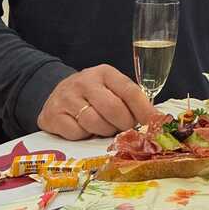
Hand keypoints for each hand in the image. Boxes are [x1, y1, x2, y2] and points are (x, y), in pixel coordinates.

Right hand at [37, 65, 159, 140]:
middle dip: (124, 124)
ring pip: (95, 123)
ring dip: (104, 131)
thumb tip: (156, 120)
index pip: (130, 92)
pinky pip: (76, 133)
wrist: (57, 94)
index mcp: (105, 73)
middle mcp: (85, 81)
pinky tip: (84, 129)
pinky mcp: (52, 114)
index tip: (155, 124)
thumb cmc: (93, 95)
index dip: (144, 110)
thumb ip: (131, 101)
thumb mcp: (112, 89)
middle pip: (113, 109)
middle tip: (125, 129)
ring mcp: (66, 97)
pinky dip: (84, 136)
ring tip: (104, 127)